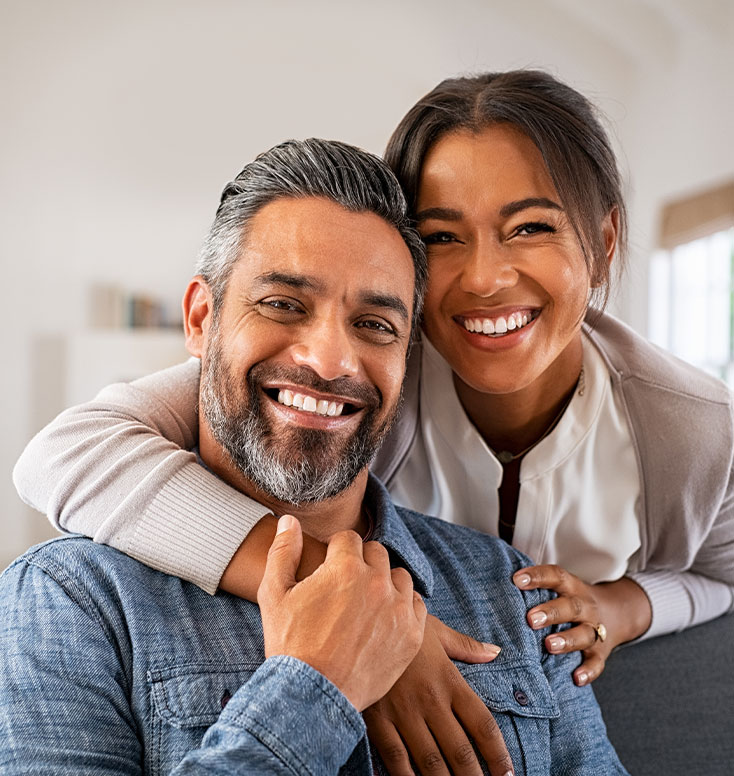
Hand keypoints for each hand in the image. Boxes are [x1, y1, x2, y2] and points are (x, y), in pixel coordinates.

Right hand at [257, 515, 425, 710]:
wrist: (311, 696)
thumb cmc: (290, 644)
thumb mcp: (274, 594)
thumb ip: (282, 551)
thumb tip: (288, 521)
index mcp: (345, 566)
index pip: (348, 539)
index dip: (335, 551)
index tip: (329, 568)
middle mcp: (377, 582)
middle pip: (376, 553)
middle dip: (361, 563)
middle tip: (346, 587)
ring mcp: (398, 609)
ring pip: (399, 577)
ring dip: (385, 582)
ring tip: (366, 602)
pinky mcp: (412, 635)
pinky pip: (417, 605)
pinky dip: (403, 607)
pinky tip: (385, 618)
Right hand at [364, 615, 513, 775]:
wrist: (360, 620)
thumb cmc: (401, 626)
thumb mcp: (436, 631)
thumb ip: (466, 647)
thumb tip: (494, 652)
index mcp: (449, 680)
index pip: (482, 725)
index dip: (498, 754)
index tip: (507, 773)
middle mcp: (430, 700)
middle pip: (460, 751)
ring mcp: (403, 712)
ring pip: (431, 762)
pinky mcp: (378, 719)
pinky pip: (396, 758)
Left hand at [513, 564, 651, 684]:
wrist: (617, 613)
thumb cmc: (571, 600)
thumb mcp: (561, 588)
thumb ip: (536, 589)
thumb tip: (495, 587)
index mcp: (572, 587)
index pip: (556, 577)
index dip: (537, 577)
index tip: (517, 580)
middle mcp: (585, 607)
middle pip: (571, 607)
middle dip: (551, 612)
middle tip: (531, 619)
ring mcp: (595, 629)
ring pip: (584, 634)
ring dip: (567, 640)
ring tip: (549, 645)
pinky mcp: (601, 652)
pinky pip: (597, 662)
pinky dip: (589, 671)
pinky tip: (576, 678)